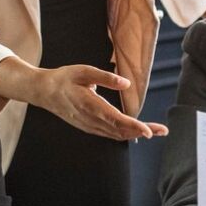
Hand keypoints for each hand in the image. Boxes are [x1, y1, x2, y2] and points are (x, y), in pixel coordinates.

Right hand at [34, 65, 167, 140]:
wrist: (42, 91)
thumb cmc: (64, 78)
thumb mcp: (84, 71)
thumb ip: (105, 77)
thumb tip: (126, 83)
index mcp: (91, 105)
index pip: (116, 120)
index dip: (134, 127)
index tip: (149, 132)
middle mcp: (91, 119)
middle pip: (120, 130)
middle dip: (143, 132)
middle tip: (163, 131)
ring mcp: (89, 125)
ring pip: (115, 134)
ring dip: (135, 134)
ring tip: (155, 131)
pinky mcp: (88, 126)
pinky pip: (109, 134)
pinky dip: (124, 134)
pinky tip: (135, 132)